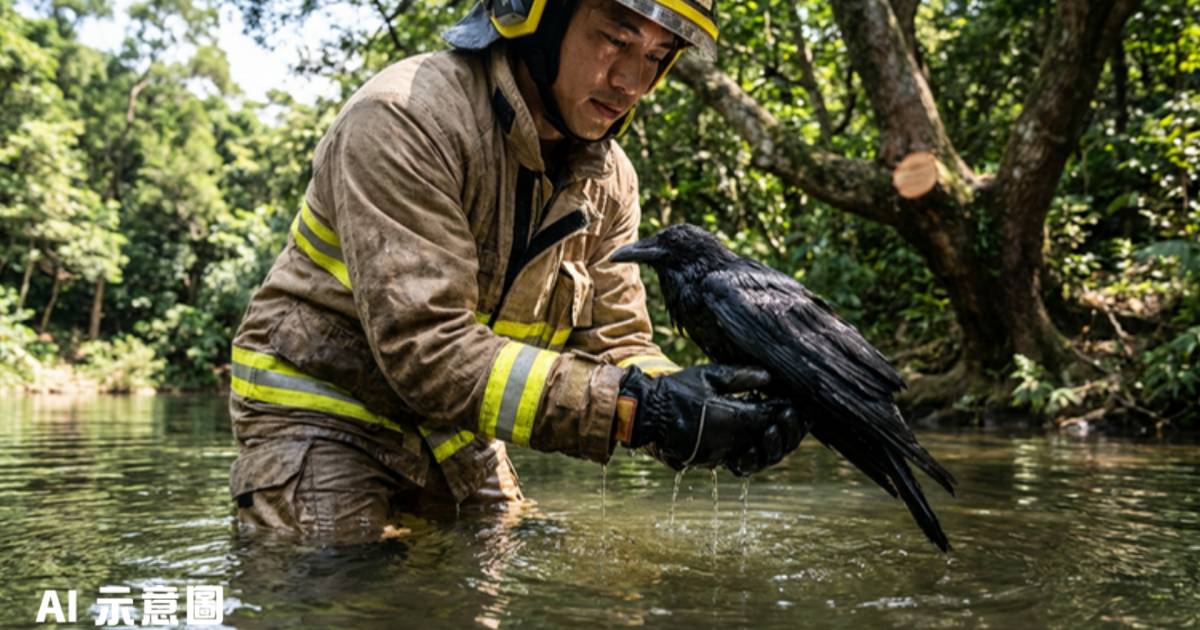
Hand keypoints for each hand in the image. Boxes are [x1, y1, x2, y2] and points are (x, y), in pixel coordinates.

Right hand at [616, 364, 801, 471]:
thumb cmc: (677, 390)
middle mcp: (732, 441)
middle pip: (771, 440)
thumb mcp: (709, 375)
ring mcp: (722, 453)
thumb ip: (741, 376)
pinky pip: (741, 459)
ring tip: (778, 428)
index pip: (772, 415)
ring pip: (759, 453)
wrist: (647, 413)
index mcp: (734, 418)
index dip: (787, 409)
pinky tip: (759, 440)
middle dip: (787, 428)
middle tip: (795, 415)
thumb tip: (770, 377)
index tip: (795, 400)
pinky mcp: (712, 460)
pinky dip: (754, 451)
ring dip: (773, 442)